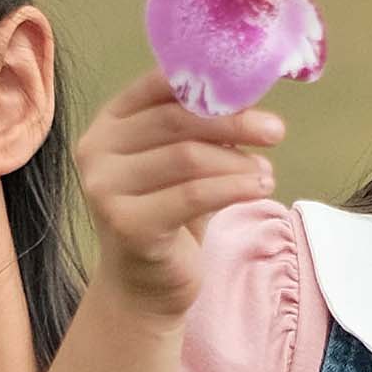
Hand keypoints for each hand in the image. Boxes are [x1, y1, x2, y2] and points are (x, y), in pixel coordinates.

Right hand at [77, 74, 289, 321]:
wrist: (144, 288)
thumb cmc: (169, 219)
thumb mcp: (183, 165)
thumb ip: (201, 128)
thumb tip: (250, 93)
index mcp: (108, 124)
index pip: (157, 87)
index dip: (206, 83)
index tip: (252, 91)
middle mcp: (97, 150)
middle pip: (175, 119)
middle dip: (232, 121)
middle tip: (275, 130)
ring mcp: (105, 188)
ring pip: (187, 157)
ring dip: (236, 161)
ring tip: (266, 172)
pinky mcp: (127, 224)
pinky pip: (192, 195)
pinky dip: (233, 188)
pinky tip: (261, 188)